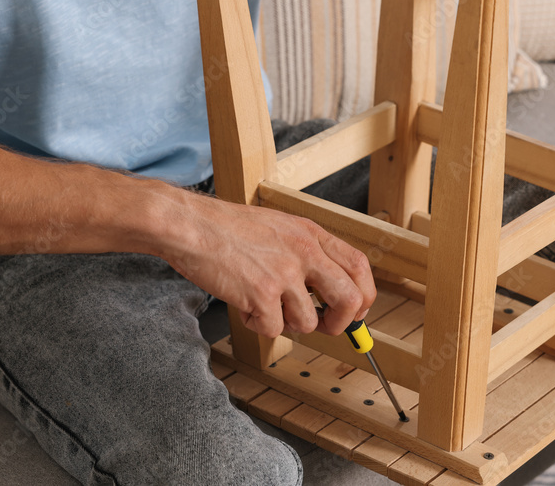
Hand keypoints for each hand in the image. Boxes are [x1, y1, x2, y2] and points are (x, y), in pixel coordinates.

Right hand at [161, 192, 375, 338]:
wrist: (190, 225)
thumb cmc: (227, 227)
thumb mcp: (279, 227)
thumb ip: (305, 252)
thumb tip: (328, 290)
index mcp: (311, 233)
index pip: (359, 266)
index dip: (364, 295)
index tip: (355, 311)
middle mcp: (304, 252)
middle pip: (350, 299)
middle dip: (341, 323)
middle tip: (324, 327)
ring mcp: (284, 273)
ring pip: (307, 322)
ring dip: (287, 324)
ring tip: (264, 305)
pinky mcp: (261, 294)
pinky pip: (272, 329)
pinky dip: (257, 324)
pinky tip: (243, 304)